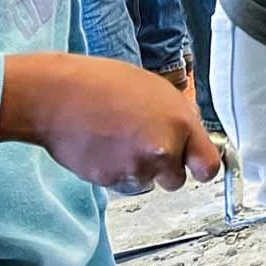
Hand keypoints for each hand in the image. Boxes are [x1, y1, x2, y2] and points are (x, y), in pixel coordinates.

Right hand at [0, 55, 222, 191]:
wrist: (57, 96)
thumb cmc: (103, 83)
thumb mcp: (156, 89)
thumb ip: (178, 117)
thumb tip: (189, 135)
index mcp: (180, 124)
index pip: (209, 166)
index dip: (203, 168)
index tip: (199, 167)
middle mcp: (162, 150)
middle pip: (176, 180)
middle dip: (165, 168)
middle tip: (145, 143)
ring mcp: (134, 169)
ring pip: (147, 182)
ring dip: (138, 168)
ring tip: (119, 138)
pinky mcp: (109, 180)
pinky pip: (121, 182)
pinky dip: (115, 169)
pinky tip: (104, 145)